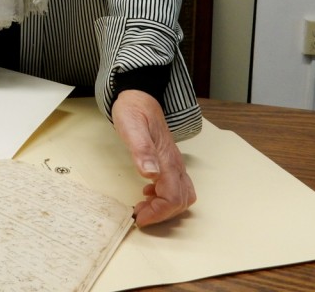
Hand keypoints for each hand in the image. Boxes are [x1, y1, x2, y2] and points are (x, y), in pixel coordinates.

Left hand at [112, 89, 195, 226]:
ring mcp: (174, 163)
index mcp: (167, 160)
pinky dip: (164, 197)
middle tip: (139, 214)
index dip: (157, 213)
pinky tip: (147, 192)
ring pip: (181, 195)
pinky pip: (176, 187)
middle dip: (161, 214)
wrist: (139, 96)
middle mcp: (175, 164)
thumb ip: (142, 151)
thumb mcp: (132, 129)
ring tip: (142, 206)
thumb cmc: (134, 112)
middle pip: (180, 201)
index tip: (138, 217)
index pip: (172, 198)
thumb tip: (151, 174)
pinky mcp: (169, 162)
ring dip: (164, 207)